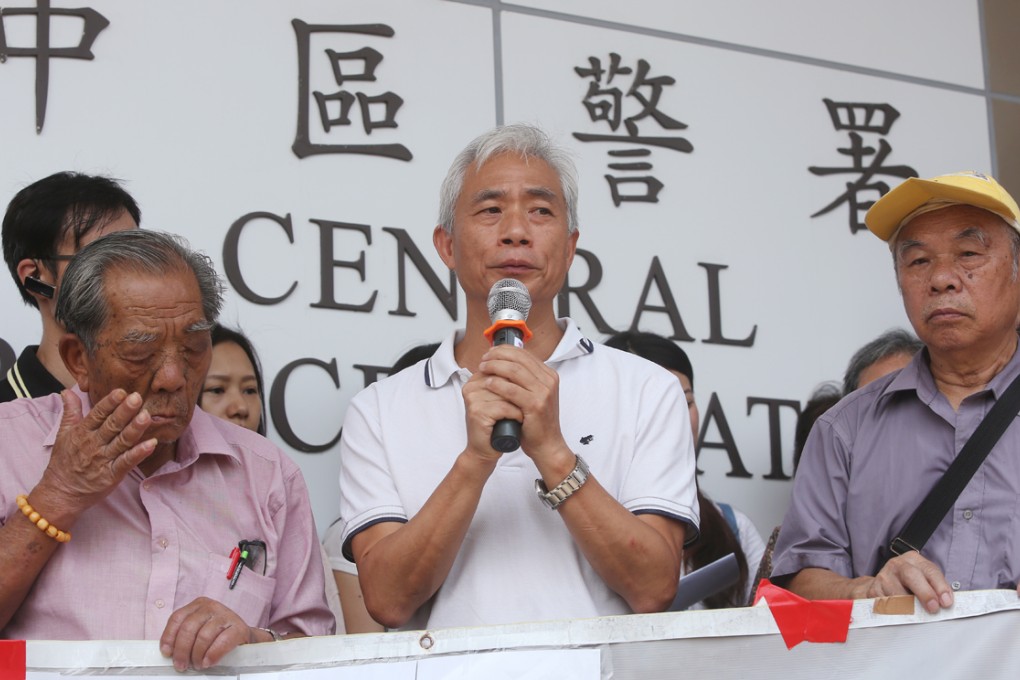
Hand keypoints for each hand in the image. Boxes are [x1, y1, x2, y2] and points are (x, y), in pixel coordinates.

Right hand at [33, 389, 155, 518]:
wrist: (60, 493)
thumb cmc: (64, 462)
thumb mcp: (63, 434)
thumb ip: (70, 412)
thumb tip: (68, 391)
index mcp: (82, 433)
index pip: (97, 414)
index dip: (109, 403)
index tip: (121, 392)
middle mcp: (93, 445)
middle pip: (112, 426)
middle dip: (124, 411)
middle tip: (137, 397)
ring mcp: (103, 460)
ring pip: (122, 442)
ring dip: (135, 429)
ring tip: (146, 416)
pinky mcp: (112, 475)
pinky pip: (127, 462)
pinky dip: (139, 453)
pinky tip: (151, 444)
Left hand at [160, 597, 253, 670]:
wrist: (243, 637)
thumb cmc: (216, 636)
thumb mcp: (198, 630)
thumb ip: (185, 635)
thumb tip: (169, 652)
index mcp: (198, 605)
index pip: (177, 618)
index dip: (169, 637)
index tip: (167, 653)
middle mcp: (211, 606)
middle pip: (188, 628)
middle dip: (182, 650)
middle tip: (181, 665)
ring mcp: (226, 615)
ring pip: (203, 636)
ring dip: (197, 655)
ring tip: (198, 665)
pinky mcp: (239, 627)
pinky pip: (222, 642)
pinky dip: (212, 655)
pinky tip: (208, 662)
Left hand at [470, 345, 566, 460]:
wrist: (547, 444)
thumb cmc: (536, 422)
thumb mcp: (535, 395)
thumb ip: (525, 379)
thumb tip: (504, 362)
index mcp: (548, 375)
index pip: (524, 354)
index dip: (504, 350)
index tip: (490, 353)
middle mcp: (548, 380)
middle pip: (519, 358)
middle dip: (497, 356)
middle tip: (483, 360)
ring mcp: (543, 392)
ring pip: (514, 370)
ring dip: (495, 366)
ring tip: (482, 369)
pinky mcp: (535, 405)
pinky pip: (512, 390)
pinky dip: (498, 384)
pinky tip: (487, 383)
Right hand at [862, 551, 952, 613]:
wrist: (882, 585)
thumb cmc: (909, 584)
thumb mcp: (924, 580)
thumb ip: (935, 589)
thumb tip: (946, 604)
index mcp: (914, 560)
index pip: (930, 570)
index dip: (940, 586)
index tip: (946, 602)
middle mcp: (897, 565)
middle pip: (911, 576)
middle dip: (924, 593)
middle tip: (933, 608)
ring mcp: (884, 576)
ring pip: (898, 594)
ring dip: (911, 608)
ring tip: (917, 616)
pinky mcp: (874, 590)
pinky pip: (887, 605)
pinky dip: (896, 613)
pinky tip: (901, 615)